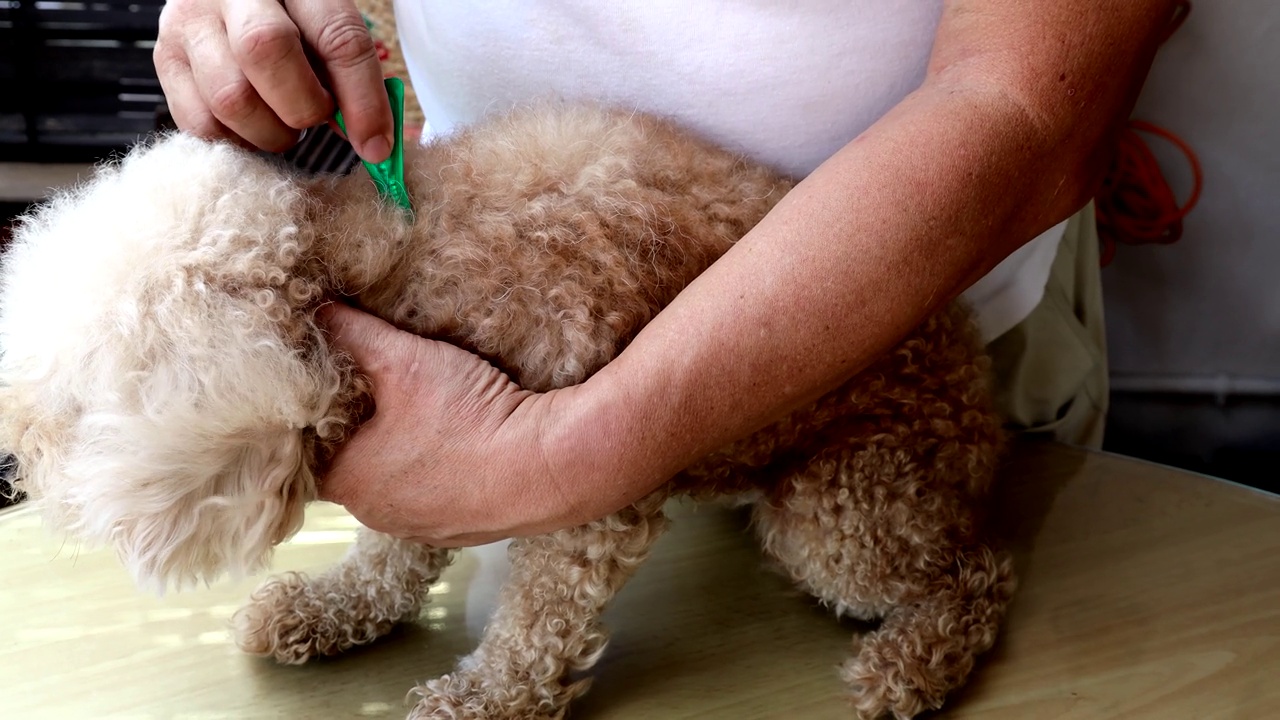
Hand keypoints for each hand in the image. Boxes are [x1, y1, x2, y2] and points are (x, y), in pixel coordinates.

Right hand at [153, 0, 392, 160]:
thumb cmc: (290, 19)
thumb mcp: (324, 26)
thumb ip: (345, 70)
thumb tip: (370, 140)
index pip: (335, 35)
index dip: (362, 99)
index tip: (376, 144)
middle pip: (267, 52)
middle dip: (303, 106)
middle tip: (316, 119)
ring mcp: (190, 21)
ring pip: (230, 97)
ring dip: (270, 132)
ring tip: (284, 123)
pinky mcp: (165, 56)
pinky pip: (200, 122)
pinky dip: (237, 141)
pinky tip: (253, 128)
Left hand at [316, 303, 587, 546]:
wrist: (549, 467)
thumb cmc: (469, 418)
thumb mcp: (406, 360)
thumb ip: (355, 334)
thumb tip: (318, 310)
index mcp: (347, 481)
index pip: (308, 446)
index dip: (318, 411)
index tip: (333, 382)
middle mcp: (376, 516)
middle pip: (352, 466)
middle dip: (362, 430)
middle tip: (379, 389)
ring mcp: (421, 529)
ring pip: (396, 483)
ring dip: (403, 454)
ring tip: (423, 413)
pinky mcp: (461, 532)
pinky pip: (436, 497)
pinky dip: (440, 472)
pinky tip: (459, 443)